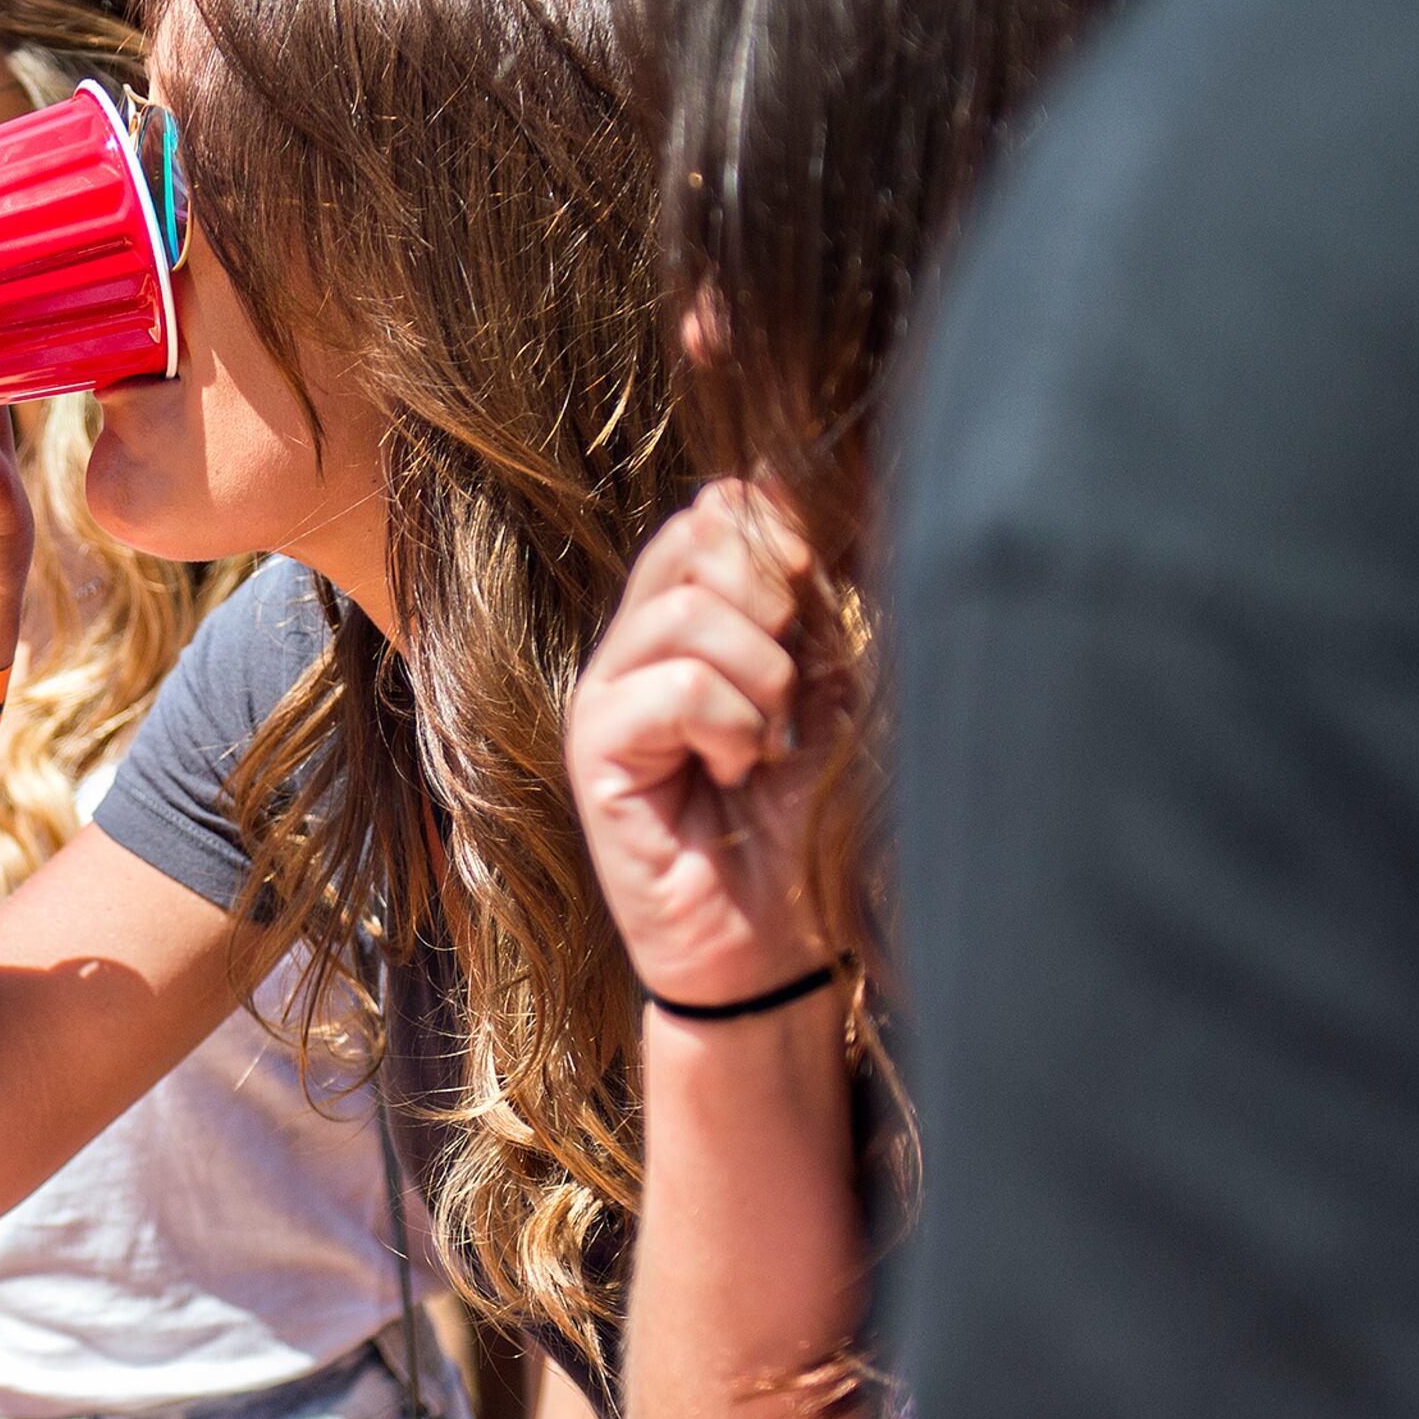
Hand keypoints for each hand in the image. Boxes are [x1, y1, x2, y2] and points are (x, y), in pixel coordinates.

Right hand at [563, 481, 828, 1009]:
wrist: (776, 941)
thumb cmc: (802, 820)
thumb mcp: (824, 688)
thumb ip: (803, 596)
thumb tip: (777, 477)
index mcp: (681, 624)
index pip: (708, 515)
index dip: (772, 533)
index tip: (815, 591)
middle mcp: (632, 649)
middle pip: (695, 544)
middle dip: (773, 605)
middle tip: (789, 690)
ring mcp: (605, 697)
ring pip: (689, 616)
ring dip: (761, 679)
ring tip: (764, 743)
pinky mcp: (594, 752)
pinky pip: (674, 687)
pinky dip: (730, 725)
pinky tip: (733, 770)